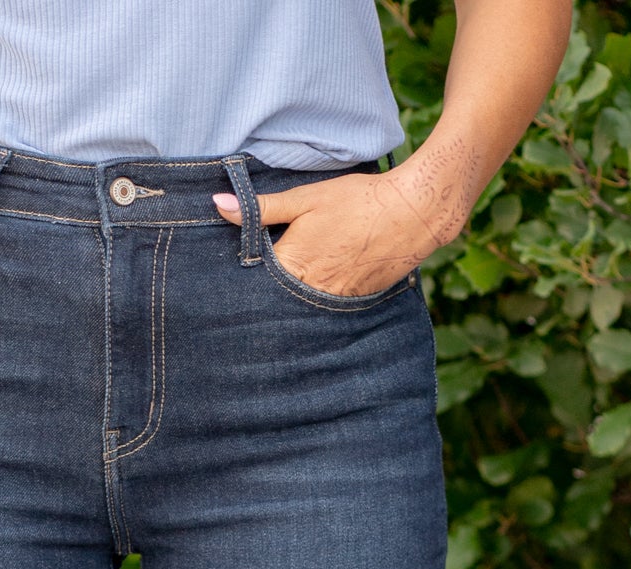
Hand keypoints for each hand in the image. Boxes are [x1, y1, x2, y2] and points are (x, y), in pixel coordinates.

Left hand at [213, 147, 472, 298]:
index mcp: (291, 266)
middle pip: (275, 298)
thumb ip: (262, 207)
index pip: (254, 279)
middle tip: (252, 290)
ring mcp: (332, 302)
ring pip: (300, 306)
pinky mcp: (351, 304)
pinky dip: (317, 298)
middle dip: (266, 292)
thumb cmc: (357, 200)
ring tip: (291, 286)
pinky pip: (324, 307)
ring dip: (292, 298)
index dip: (246, 273)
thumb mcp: (306, 198)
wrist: (412, 214)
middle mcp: (309, 292)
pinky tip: (320, 284)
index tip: (231, 277)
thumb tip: (218, 203)